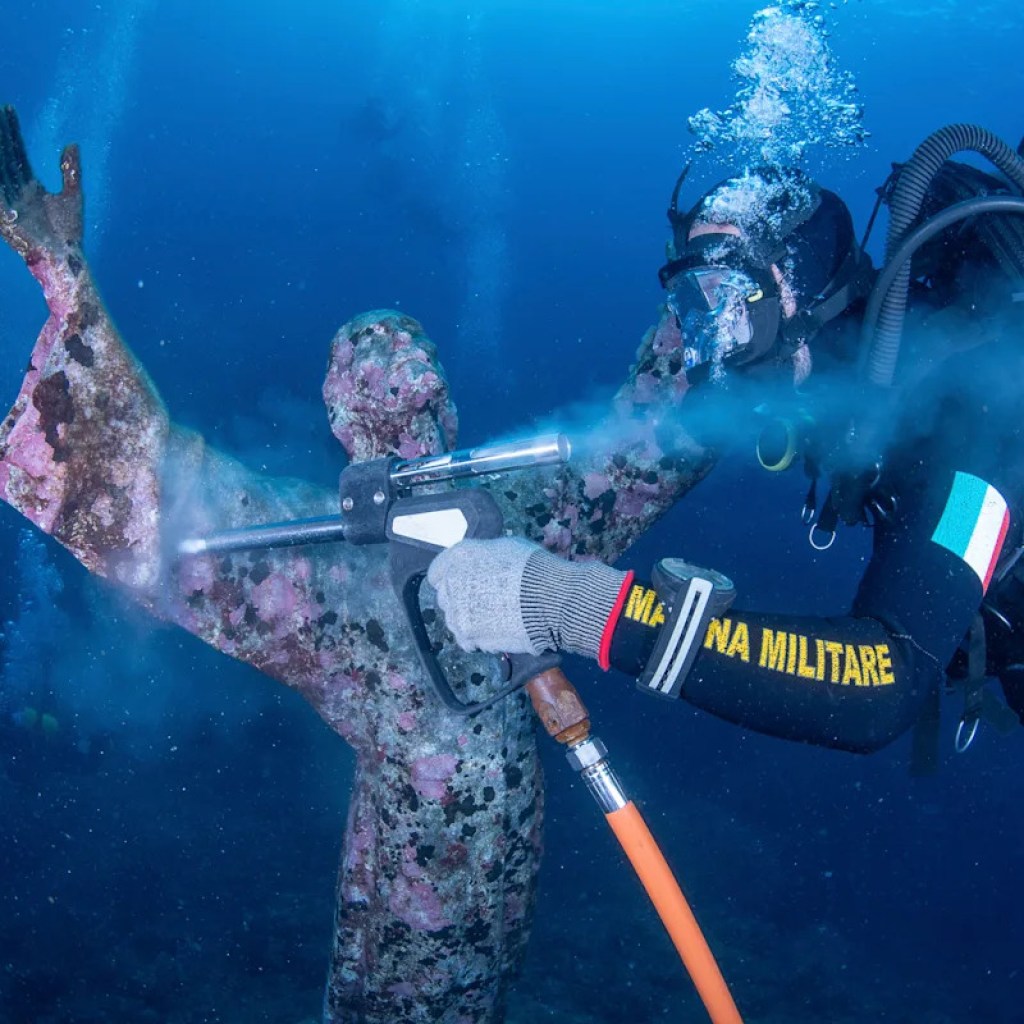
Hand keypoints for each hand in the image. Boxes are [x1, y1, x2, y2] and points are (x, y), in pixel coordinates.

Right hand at [0, 105, 82, 257]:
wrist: (66, 257)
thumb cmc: (70, 232)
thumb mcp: (73, 195)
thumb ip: (71, 170)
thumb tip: (72, 144)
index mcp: (29, 186)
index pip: (16, 152)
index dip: (12, 131)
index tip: (8, 109)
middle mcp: (15, 190)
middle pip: (3, 155)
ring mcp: (8, 201)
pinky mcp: (3, 215)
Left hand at [429, 537, 628, 660]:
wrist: (550, 599)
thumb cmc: (534, 569)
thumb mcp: (506, 548)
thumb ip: (483, 558)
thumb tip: (481, 565)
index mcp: (458, 556)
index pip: (437, 572)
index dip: (452, 580)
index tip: (464, 586)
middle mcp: (451, 582)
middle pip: (445, 597)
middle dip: (461, 600)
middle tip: (485, 602)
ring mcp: (456, 610)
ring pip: (455, 620)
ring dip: (470, 620)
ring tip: (496, 619)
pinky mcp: (466, 634)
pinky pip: (466, 639)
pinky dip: (478, 638)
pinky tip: (497, 631)